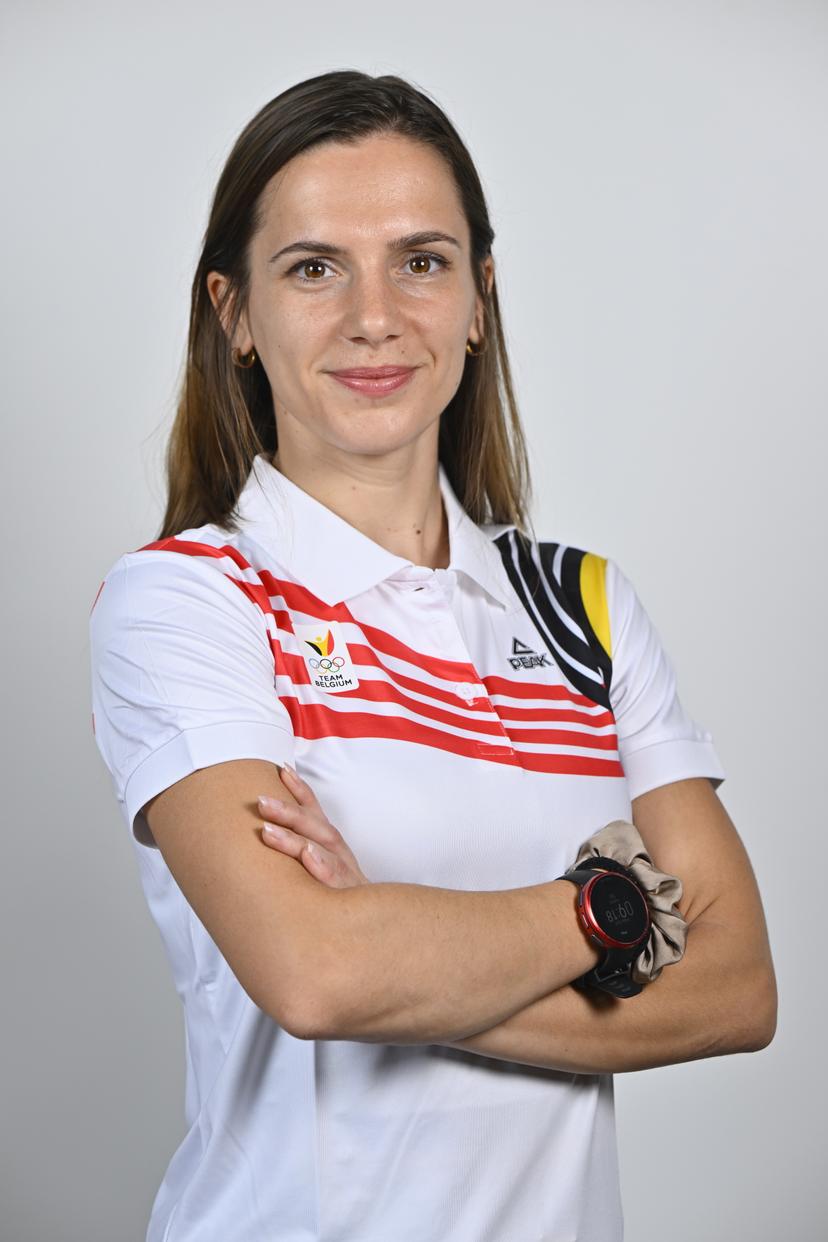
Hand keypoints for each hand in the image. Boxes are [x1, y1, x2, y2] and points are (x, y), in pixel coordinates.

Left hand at [256, 765, 369, 888]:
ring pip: (322, 849)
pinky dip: (322, 866)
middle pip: (314, 826)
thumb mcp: (321, 868)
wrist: (370, 930)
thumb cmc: (338, 896)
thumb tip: (262, 834)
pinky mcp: (349, 895)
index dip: (299, 790)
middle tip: (260, 801)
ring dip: (294, 838)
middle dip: (287, 811)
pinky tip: (308, 857)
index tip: (281, 769)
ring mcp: (346, 873)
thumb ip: (299, 849)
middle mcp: (338, 853)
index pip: (314, 812)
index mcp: (330, 844)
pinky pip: (336, 880)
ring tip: (268, 830)